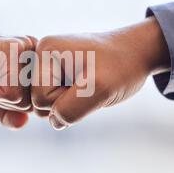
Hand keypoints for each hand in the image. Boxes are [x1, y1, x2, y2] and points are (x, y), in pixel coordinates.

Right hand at [0, 21, 36, 128]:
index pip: (36, 102)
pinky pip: (16, 94)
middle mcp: (32, 51)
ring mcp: (26, 50)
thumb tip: (24, 123)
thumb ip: (7, 114)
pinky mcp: (15, 51)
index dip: (10, 104)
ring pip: (27, 101)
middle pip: (35, 103)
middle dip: (6, 102)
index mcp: (29, 60)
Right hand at [31, 16, 170, 129]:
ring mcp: (48, 67)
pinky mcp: (55, 76)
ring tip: (87, 87)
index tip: (86, 83)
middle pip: (37, 103)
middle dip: (65, 103)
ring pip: (43, 106)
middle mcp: (41, 56)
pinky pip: (53, 104)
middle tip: (88, 86)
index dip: (64, 101)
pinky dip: (70, 103)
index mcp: (45, 51)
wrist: (136, 54)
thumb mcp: (100, 88)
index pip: (39, 98)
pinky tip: (83, 90)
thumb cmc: (121, 67)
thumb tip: (54, 121)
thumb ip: (70, 110)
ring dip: (69, 104)